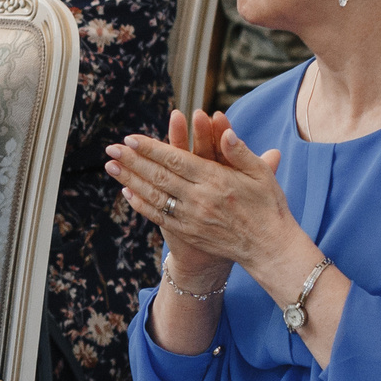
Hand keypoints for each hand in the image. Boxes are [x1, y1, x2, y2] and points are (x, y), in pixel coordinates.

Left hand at [108, 109, 295, 279]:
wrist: (268, 249)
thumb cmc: (268, 207)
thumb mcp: (262, 175)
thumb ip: (240, 152)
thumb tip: (226, 131)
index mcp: (217, 180)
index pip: (177, 161)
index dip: (152, 149)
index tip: (132, 138)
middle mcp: (200, 199)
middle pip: (159, 177)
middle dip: (133, 161)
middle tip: (111, 149)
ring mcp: (192, 218)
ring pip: (154, 196)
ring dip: (130, 180)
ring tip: (111, 166)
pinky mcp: (189, 233)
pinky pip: (159, 217)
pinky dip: (142, 204)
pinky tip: (128, 192)